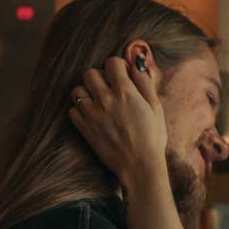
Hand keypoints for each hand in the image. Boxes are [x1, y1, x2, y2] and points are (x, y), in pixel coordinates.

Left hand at [68, 57, 167, 188]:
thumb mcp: (155, 107)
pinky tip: (91, 115)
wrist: (139, 166)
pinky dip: (79, 110)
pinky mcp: (84, 129)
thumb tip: (136, 65)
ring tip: (96, 101)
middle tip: (107, 87)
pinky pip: (72, 110)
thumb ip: (145, 83)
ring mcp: (92, 114)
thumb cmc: (152, 137)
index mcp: (125, 92)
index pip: (111, 63)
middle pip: (90, 73)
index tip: (121, 76)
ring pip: (77, 90)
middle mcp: (106, 100)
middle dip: (99, 77)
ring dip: (86, 92)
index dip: (117, 67)